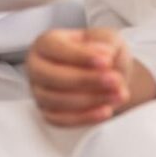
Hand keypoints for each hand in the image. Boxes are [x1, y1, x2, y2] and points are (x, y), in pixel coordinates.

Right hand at [27, 28, 155, 126]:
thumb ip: (106, 41)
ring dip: (91, 99)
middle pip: (52, 76)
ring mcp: (40, 91)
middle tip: (114, 79)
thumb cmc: (101, 53)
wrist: (109, 75)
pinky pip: (62, 120)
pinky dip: (85, 117)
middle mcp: (37, 67)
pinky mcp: (48, 112)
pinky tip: (105, 110)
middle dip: (86, 80)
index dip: (80, 56)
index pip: (56, 48)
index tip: (106, 61)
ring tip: (118, 94)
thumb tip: (104, 55)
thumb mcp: (108, 37)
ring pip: (57, 100)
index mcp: (46, 43)